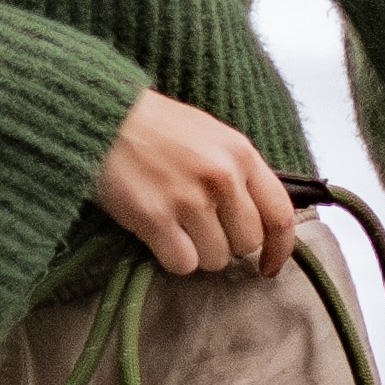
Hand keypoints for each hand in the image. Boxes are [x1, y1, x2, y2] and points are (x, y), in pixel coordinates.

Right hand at [93, 91, 297, 278]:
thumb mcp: (213, 136)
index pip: (280, 215)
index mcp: (241, 154)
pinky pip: (182, 263)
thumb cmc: (158, 129)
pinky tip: (158, 234)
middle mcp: (221, 176)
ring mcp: (188, 198)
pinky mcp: (155, 217)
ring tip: (175, 224)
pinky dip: (171, 257)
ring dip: (197, 252)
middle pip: (246, 243)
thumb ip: (240, 173)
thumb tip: (259, 222)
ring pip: (215, 259)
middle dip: (227, 244)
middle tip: (201, 228)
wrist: (104, 118)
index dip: (279, 249)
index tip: (269, 267)